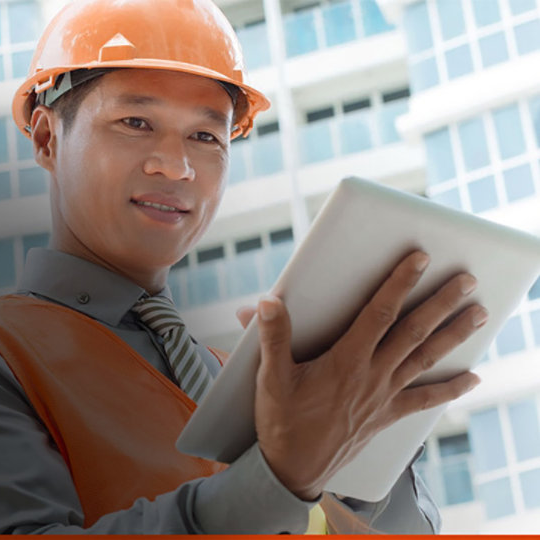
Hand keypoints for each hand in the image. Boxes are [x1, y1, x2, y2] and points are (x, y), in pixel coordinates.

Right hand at [235, 251, 484, 500]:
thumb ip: (273, 337)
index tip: (418, 260)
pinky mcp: (386, 415)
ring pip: (425, 359)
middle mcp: (372, 375)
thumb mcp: (271, 377)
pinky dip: (449, 389)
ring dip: (454, 334)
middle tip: (466, 281)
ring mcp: (383, 396)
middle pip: (414, 332)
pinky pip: (424, 399)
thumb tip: (267, 302)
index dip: (399, 284)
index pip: (379, 313)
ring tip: (479, 314)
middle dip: (441, 303)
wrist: (294, 468)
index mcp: (346, 361)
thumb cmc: (282, 421)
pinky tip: (471, 379)